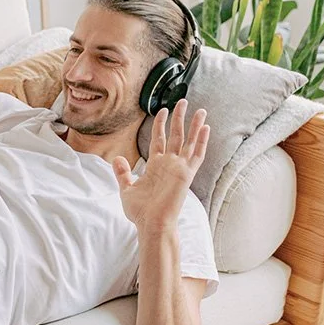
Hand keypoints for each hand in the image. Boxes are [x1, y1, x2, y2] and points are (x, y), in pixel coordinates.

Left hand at [112, 99, 209, 234]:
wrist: (150, 223)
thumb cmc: (140, 211)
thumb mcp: (127, 189)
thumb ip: (123, 173)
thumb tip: (117, 158)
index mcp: (156, 165)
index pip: (159, 138)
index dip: (161, 124)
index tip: (162, 110)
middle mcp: (169, 164)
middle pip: (177, 135)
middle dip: (179, 118)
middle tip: (183, 101)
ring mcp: (179, 168)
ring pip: (189, 142)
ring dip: (195, 126)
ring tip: (200, 109)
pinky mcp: (186, 174)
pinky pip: (197, 155)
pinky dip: (202, 142)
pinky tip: (206, 128)